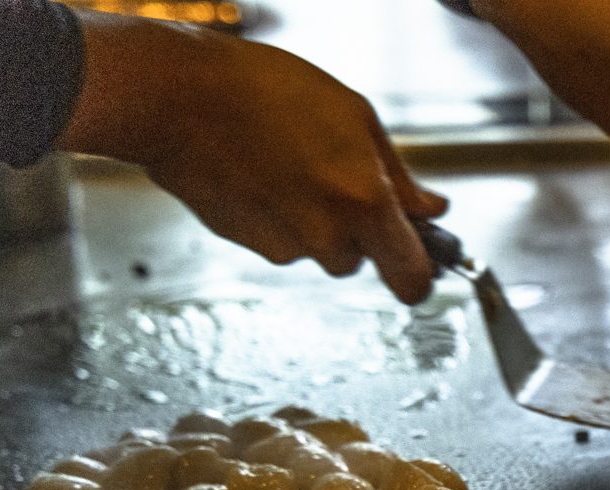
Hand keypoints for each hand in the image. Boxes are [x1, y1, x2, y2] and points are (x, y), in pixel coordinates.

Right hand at [58, 12, 442, 303]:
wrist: (177, 95)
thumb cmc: (266, 91)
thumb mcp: (354, 115)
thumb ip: (400, 175)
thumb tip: (432, 209)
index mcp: (364, 203)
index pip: (411, 279)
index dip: (420, 274)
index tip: (420, 261)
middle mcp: (326, 236)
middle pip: (360, 262)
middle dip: (357, 231)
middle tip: (335, 179)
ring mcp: (281, 246)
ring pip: (317, 252)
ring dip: (315, 223)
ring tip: (291, 165)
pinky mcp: (245, 245)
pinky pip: (278, 242)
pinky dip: (277, 217)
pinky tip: (262, 173)